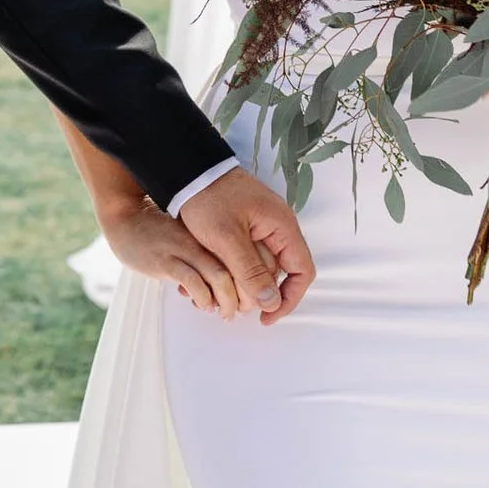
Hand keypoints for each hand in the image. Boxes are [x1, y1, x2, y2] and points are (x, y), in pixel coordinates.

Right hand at [98, 187, 243, 310]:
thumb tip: (228, 283)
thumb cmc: (158, 232)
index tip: (252, 296)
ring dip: (227, 301)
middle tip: (243, 310)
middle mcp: (203, 238)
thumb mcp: (191, 239)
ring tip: (227, 313)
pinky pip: (193, 281)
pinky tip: (205, 304)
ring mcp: (185, 249)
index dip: (252, 280)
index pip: (246, 255)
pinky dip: (203, 297)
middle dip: (245, 295)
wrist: (126, 220)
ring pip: (219, 277)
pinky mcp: (167, 260)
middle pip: (238, 267)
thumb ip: (210, 255)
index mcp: (213, 231)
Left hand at [173, 167, 313, 324]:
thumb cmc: (208, 197)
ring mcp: (260, 229)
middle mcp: (276, 229)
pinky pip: (244, 259)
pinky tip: (208, 280)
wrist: (186, 171)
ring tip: (213, 295)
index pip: (302, 271)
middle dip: (256, 294)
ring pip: (258, 269)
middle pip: (278, 274)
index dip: (289, 298)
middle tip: (229, 305)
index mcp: (282, 227)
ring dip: (239, 285)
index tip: (267, 316)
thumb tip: (271, 302)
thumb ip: (250, 271)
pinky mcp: (243, 230)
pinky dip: (229, 272)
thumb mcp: (227, 238)